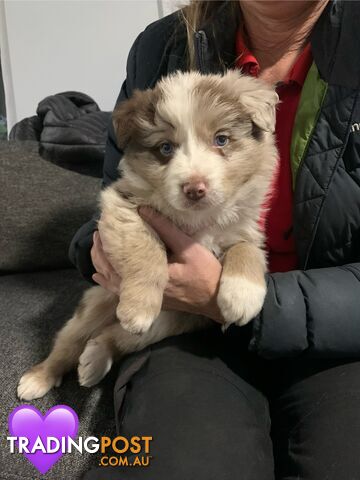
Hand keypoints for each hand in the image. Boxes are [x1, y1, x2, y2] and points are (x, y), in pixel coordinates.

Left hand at [91, 209, 223, 323]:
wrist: (215, 300)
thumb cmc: (206, 273)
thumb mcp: (190, 248)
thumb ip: (167, 230)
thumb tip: (144, 211)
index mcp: (152, 276)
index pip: (121, 261)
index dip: (108, 246)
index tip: (103, 230)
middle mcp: (145, 290)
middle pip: (112, 274)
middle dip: (101, 255)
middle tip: (98, 236)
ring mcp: (146, 298)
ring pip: (115, 285)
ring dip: (103, 267)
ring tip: (97, 250)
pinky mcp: (150, 300)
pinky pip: (123, 293)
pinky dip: (110, 282)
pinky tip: (103, 275)